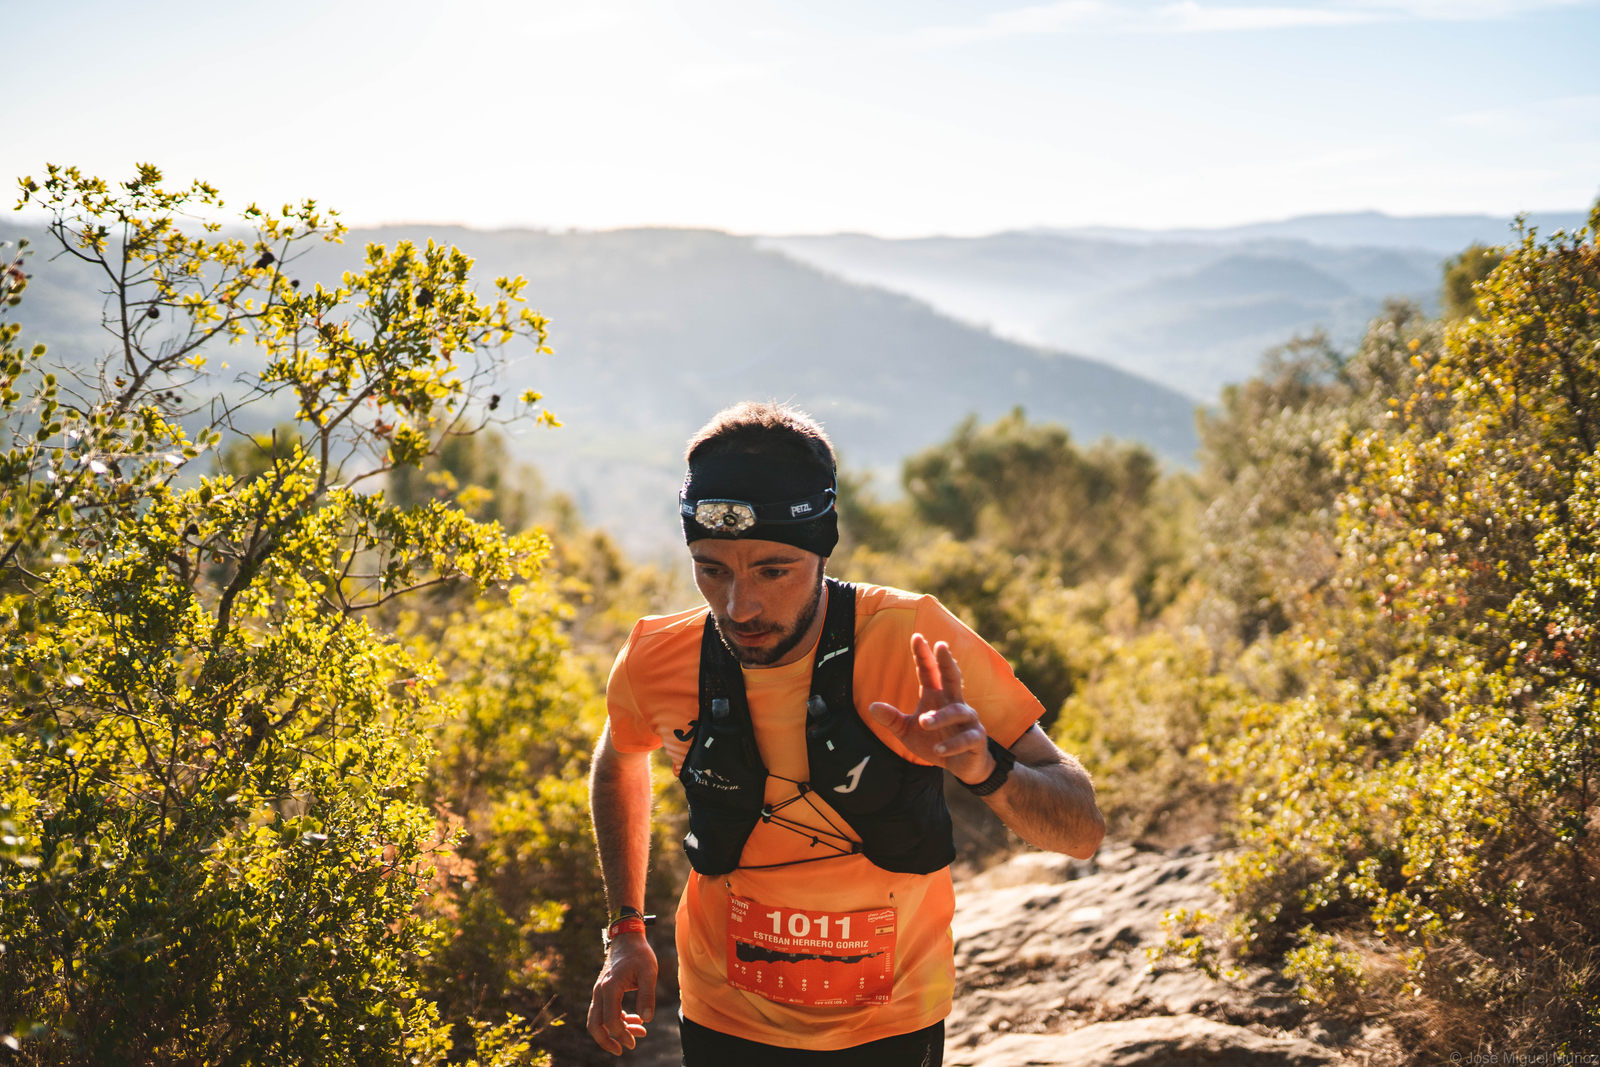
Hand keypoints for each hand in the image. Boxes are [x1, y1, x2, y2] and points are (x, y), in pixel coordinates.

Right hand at [586, 933, 656, 1054]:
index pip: (611, 1019)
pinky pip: (604, 1012)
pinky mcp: (603, 991)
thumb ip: (648, 995)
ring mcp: (599, 991)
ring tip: (639, 1034)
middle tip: (622, 1050)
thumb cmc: (640, 954)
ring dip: (614, 1031)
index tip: (634, 1042)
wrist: (627, 938)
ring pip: (598, 1020)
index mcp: (610, 987)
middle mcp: (600, 991)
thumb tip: (647, 1020)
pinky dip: (617, 1020)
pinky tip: (634, 1021)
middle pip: (594, 1024)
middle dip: (606, 1041)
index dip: (621, 1034)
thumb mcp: (649, 972)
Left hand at [868, 633, 995, 785]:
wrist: (962, 766)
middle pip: (952, 677)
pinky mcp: (976, 738)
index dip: (923, 655)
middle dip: (947, 661)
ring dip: (940, 716)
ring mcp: (968, 720)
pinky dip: (952, 744)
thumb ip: (892, 719)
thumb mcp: (907, 732)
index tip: (917, 637)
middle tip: (941, 645)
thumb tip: (871, 707)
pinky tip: (938, 750)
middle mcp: (954, 703)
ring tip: (923, 721)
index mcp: (937, 697)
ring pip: (957, 711)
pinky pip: (966, 739)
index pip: (929, 672)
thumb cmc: (936, 742)